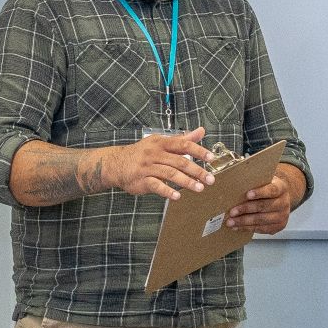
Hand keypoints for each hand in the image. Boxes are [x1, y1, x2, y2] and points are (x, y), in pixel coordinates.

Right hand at [97, 127, 212, 200]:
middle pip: (179, 161)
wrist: (116, 163)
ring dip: (186, 182)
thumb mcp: (161, 142)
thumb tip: (201, 131)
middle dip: (197, 171)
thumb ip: (182, 139)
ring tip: (199, 188)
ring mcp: (147, 167)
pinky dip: (167, 191)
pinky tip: (177, 196)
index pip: (183, 145)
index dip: (198, 151)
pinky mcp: (141, 180)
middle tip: (210, 179)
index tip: (211, 158)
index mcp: (161, 143)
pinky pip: (156, 185)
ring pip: (170, 174)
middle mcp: (155, 153)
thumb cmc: (143, 153)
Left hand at [224, 166, 293, 233]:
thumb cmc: (267, 188)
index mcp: (282, 187)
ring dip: (244, 221)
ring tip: (230, 222)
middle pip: (264, 206)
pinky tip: (236, 227)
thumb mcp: (265, 181)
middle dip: (246, 209)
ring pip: (261, 220)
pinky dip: (247, 228)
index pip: (272, 190)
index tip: (247, 194)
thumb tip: (233, 181)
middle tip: (231, 212)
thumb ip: (255, 181)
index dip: (260, 192)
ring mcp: (282, 216)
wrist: (280, 198)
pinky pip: (261, 229)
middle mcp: (284, 202)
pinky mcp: (278, 226)